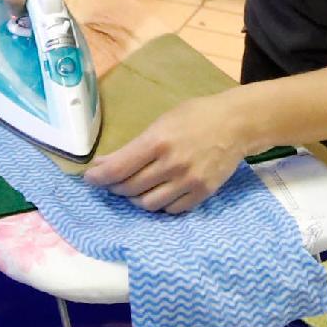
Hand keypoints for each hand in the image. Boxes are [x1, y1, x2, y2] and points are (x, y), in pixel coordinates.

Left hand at [84, 91, 258, 213]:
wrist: (237, 124)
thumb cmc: (196, 116)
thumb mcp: (162, 121)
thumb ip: (136, 145)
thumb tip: (106, 163)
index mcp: (158, 141)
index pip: (118, 168)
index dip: (98, 178)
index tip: (90, 179)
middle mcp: (171, 164)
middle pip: (130, 188)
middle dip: (114, 187)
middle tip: (110, 182)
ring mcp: (188, 182)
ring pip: (148, 204)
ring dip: (135, 199)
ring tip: (134, 189)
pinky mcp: (202, 193)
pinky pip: (171, 210)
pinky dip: (159, 205)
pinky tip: (158, 193)